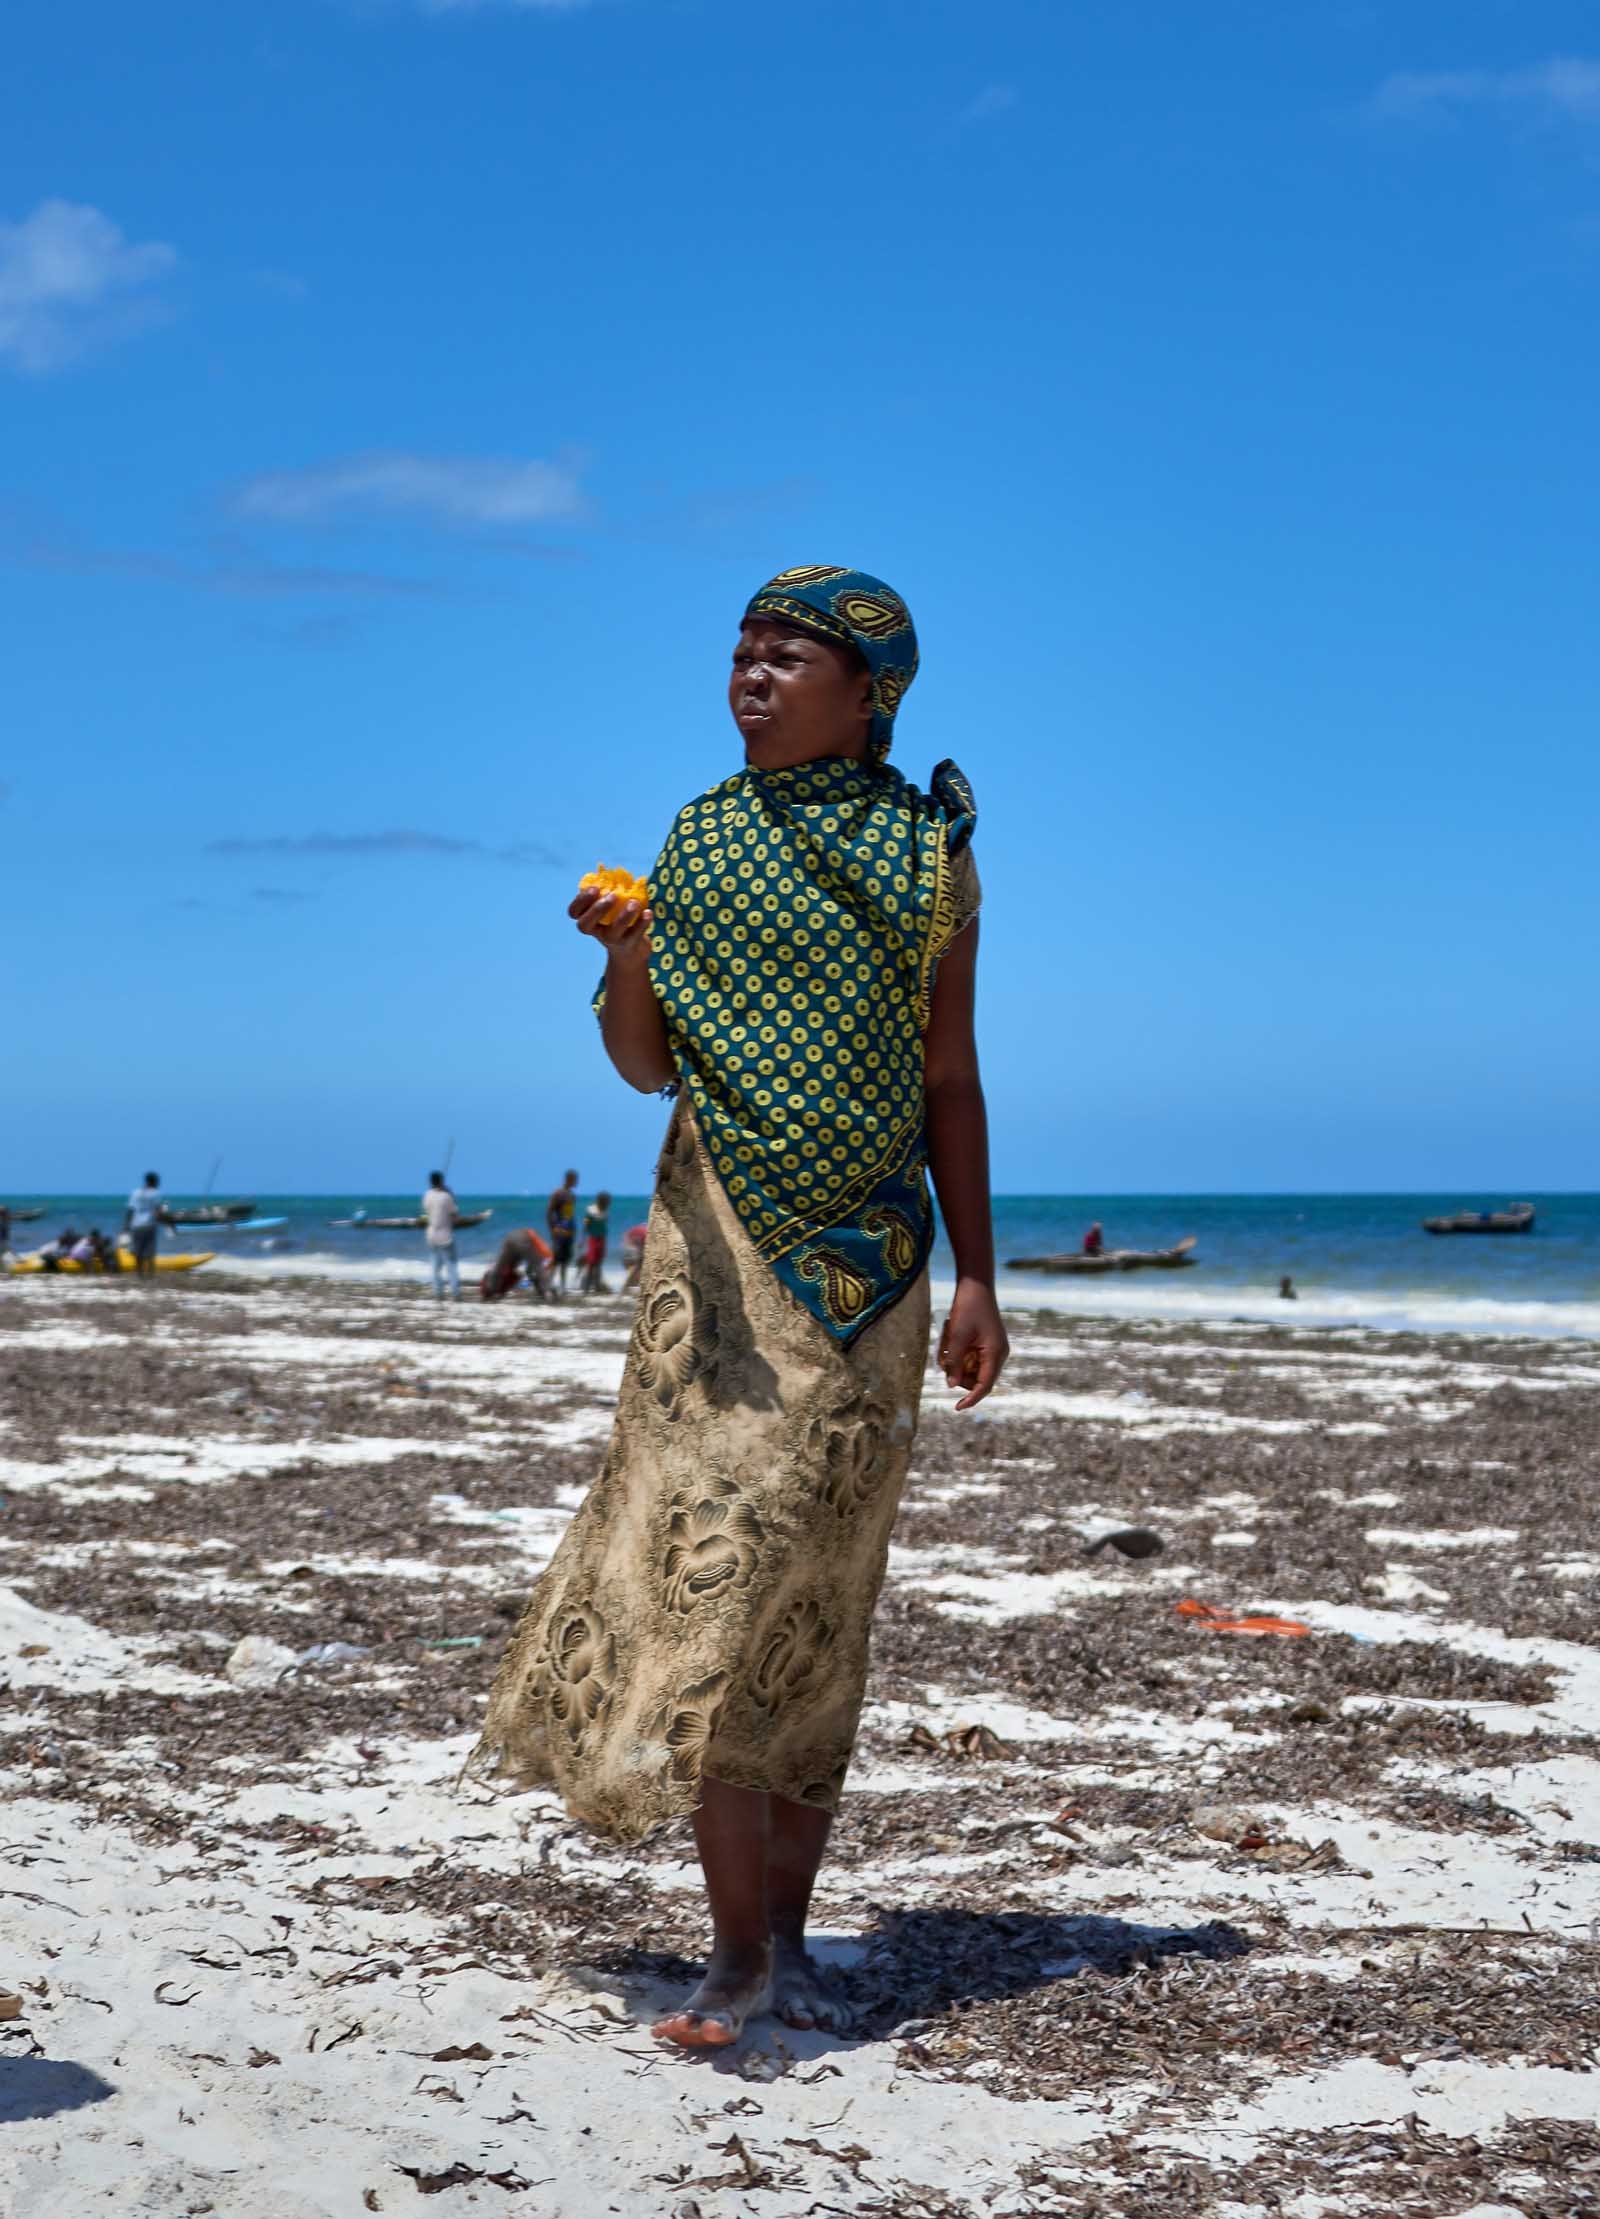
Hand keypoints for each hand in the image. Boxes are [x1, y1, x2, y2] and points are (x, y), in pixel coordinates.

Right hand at [571, 886, 651, 963]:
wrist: (630, 950)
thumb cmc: (617, 919)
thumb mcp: (610, 907)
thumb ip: (610, 892)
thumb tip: (619, 874)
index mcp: (588, 918)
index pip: (574, 912)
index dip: (581, 900)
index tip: (595, 888)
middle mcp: (596, 931)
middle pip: (585, 924)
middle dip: (597, 909)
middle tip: (613, 895)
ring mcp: (612, 940)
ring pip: (613, 931)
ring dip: (623, 916)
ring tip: (634, 902)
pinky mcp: (629, 945)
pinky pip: (635, 935)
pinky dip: (642, 923)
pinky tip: (648, 912)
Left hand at [937, 1277, 1008, 1410]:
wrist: (975, 1285)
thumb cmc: (968, 1307)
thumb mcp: (957, 1336)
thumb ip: (954, 1362)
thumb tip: (951, 1385)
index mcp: (995, 1353)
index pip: (985, 1385)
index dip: (971, 1399)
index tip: (957, 1407)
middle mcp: (998, 1354)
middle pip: (977, 1378)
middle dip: (958, 1373)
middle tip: (944, 1357)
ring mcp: (993, 1348)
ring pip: (972, 1368)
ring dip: (956, 1362)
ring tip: (946, 1342)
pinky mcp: (986, 1342)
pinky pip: (971, 1356)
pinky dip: (959, 1353)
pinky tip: (950, 1338)